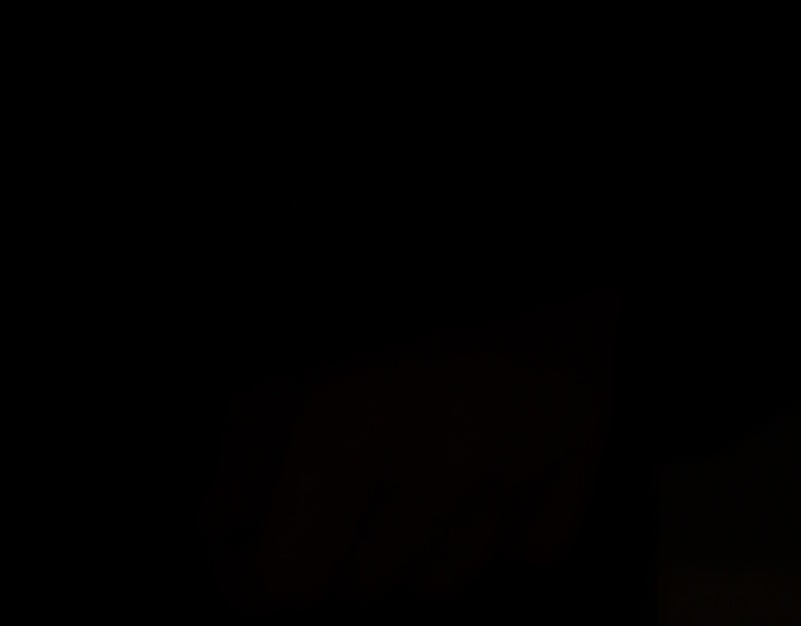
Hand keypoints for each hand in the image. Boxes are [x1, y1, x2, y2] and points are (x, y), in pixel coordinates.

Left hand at [197, 297, 624, 608]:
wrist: (506, 215)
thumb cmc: (383, 274)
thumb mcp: (282, 345)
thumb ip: (249, 433)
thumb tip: (218, 517)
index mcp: (350, 433)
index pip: (293, 580)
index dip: (257, 572)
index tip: (241, 551)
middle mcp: (439, 474)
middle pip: (365, 586)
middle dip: (327, 553)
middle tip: (314, 502)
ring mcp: (521, 469)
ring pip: (446, 583)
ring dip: (405, 555)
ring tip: (387, 492)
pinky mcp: (582, 449)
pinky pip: (535, 550)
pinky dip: (499, 535)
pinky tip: (473, 484)